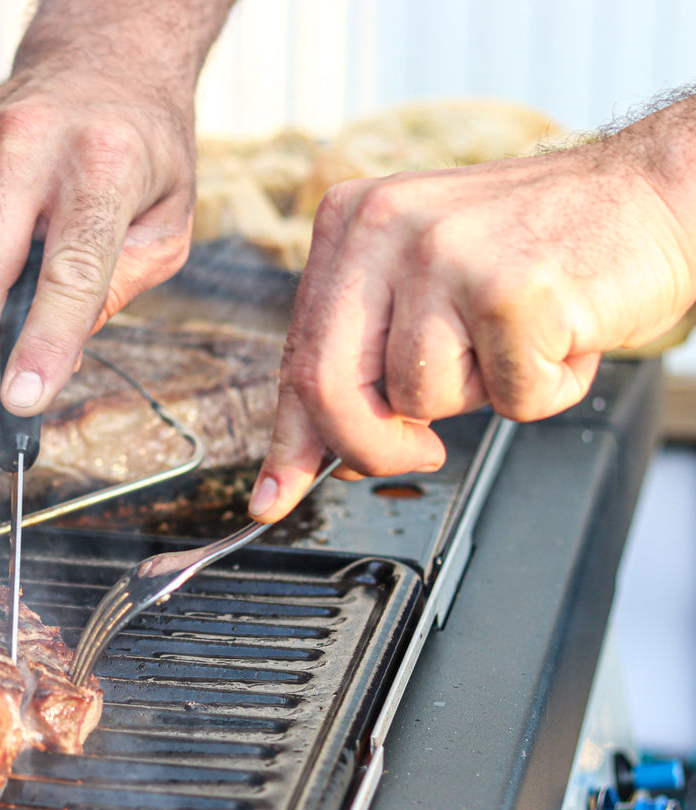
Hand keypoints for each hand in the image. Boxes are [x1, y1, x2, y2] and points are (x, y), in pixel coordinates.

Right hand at [0, 1, 228, 415]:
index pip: (67, 274)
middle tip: (5, 358)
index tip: (22, 399)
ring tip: (18, 280)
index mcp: (104, 164)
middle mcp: (28, 146)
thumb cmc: (142, 149)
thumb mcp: (166, 226)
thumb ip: (116, 293)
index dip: (42, 345)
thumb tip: (55, 360)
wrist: (100, 63)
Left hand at [248, 129, 695, 522]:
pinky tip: (561, 334)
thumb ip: (365, 362)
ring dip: (480, 397)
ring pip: (420, 400)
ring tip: (515, 338)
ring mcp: (446, 256)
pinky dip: (545, 391)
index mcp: (350, 222)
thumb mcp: (425, 289)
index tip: (272, 495)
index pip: (298, 353)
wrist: (652, 198)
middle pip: (330, 386)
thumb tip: (316, 455)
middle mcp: (384, 228)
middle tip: (420, 453)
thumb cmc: (540, 250)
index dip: (290, 439)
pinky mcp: (514, 292)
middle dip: (371, 447)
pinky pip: (509, 401)